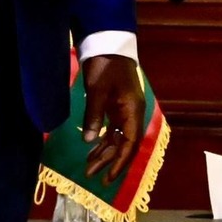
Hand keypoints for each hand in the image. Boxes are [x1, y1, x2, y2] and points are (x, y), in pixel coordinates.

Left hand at [80, 54, 146, 182]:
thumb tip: (90, 142)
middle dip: (108, 161)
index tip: (108, 178)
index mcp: (133, 111)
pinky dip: (103, 140)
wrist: (108, 44)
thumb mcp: (98, 91)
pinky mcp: (116, 106)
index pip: (130, 144)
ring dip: (104, 152)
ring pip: (117, 138)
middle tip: (91, 176)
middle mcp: (132, 114)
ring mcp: (125, 110)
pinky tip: (91, 149)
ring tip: (88, 167)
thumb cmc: (106, 66)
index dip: (119, 163)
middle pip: (123, 144)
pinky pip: (112, 129)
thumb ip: (94, 116)